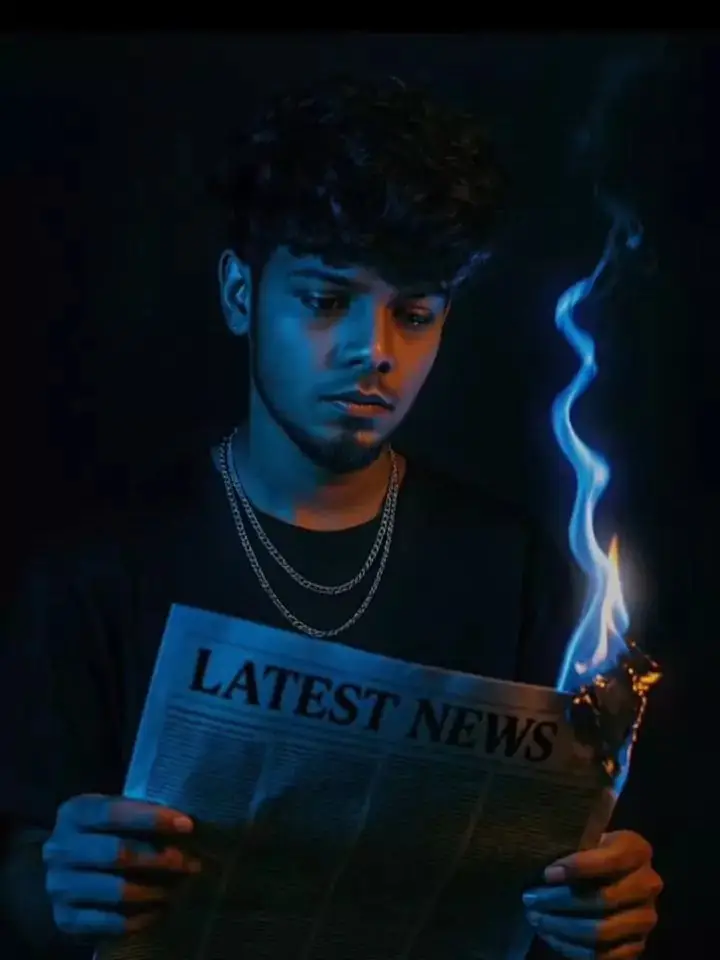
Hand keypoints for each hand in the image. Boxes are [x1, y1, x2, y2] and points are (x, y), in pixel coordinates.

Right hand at [42, 794, 200, 939]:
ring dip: (153, 890)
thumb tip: (185, 826)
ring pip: (115, 891)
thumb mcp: (118, 814)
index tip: (187, 825)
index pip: (114, 812)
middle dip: (159, 858)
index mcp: (74, 813)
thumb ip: (144, 816)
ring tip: (176, 888)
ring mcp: (59, 886)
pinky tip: (158, 909)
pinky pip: (109, 922)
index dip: (152, 818)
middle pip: (117, 853)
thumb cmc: (106, 833)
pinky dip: (139, 917)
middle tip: (189, 863)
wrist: (70, 870)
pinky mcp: (65, 919)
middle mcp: (60, 849)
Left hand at [522, 831, 661, 958]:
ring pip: (602, 931)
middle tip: (530, 898)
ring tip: (536, 918)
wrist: (613, 875)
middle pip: (604, 899)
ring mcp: (645, 918)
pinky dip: (573, 947)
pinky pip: (604, 954)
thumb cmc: (591, 851)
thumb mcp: (586, 838)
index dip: (577, 867)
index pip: (610, 860)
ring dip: (562, 926)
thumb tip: (543, 866)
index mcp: (637, 850)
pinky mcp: (638, 946)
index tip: (547, 873)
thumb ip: (574, 846)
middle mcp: (649, 884)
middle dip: (560, 900)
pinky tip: (551, 935)